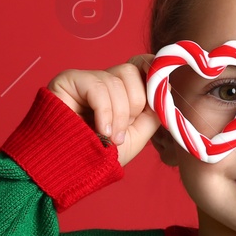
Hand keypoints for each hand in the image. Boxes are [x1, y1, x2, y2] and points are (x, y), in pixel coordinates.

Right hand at [47, 55, 162, 167]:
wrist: (68, 170)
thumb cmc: (98, 156)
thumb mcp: (136, 136)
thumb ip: (153, 112)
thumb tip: (168, 87)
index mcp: (120, 92)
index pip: (141, 65)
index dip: (152, 73)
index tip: (160, 93)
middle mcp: (103, 81)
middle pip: (132, 71)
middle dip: (135, 105)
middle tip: (122, 132)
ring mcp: (86, 79)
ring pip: (116, 81)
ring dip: (119, 115)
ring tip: (109, 138)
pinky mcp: (69, 81)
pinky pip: (98, 87)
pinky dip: (104, 112)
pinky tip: (99, 130)